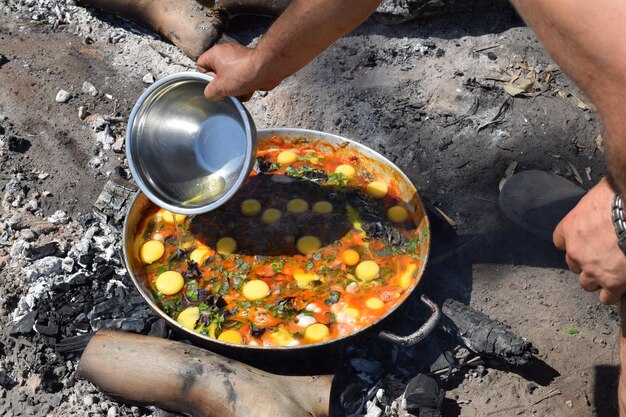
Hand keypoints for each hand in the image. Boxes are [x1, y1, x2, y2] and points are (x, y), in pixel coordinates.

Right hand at [196, 43, 281, 101]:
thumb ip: (209, 92)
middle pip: (216, 75)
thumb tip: (211, 94)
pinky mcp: (250, 67)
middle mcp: (226, 54)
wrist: (267, 69)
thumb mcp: (220, 87)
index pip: (201, 65)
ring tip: (240, 92)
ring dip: (234, 90)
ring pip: (230, 80)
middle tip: (227, 90)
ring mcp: (239, 61)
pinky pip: (241, 80)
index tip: (214, 84)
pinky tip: (248, 91)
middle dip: (222, 87)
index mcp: (215, 54)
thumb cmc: (242, 74)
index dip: (206, 77)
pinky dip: (244, 88)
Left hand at [553, 177, 625, 303]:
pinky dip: (612, 294)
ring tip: (610, 274)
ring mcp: (593, 269)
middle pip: (573, 264)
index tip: (582, 243)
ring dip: (597, 280)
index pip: (560, 241)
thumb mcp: (600, 194)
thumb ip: (595, 207)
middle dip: (586, 262)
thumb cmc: (620, 198)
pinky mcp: (612, 282)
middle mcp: (576, 251)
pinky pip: (606, 297)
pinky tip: (619, 288)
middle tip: (602, 258)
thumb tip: (603, 198)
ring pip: (586, 283)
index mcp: (570, 228)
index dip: (572, 243)